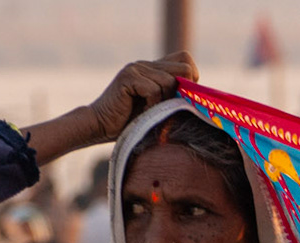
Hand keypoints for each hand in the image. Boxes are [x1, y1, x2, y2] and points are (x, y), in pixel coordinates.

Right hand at [26, 56, 199, 164]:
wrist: (100, 126)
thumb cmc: (130, 123)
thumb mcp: (159, 108)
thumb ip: (174, 97)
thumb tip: (199, 97)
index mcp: (154, 69)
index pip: (185, 59)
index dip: (191, 77)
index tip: (182, 96)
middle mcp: (146, 64)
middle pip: (184, 68)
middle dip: (182, 90)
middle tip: (167, 106)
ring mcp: (136, 68)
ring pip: (169, 82)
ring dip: (163, 103)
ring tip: (148, 111)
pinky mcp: (128, 77)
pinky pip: (153, 89)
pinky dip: (151, 105)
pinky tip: (140, 111)